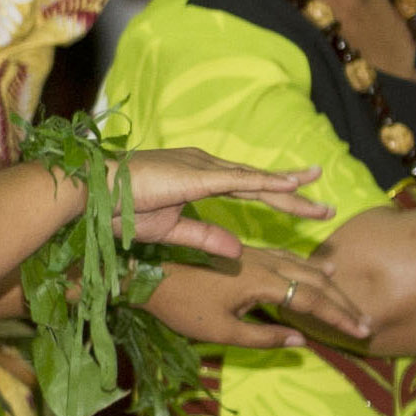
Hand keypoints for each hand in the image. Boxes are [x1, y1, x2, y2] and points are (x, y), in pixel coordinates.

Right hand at [108, 149, 330, 264]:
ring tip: (319, 192)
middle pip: (259, 183)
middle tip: (324, 206)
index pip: (246, 188)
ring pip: (256, 180)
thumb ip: (204, 237)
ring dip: (290, 188)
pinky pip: (241, 180)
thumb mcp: (169, 230)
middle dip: (293, 194)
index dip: (274, 195)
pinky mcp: (197, 175)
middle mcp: (205, 167)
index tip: (302, 203)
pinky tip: (292, 186)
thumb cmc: (118, 210)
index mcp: (197, 178)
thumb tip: (237, 248)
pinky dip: (268, 182)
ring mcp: (202, 168)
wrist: (91, 193)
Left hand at [145, 243, 373, 349]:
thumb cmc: (182, 306)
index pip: (312, 299)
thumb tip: (302, 340)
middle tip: (365, 322)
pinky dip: (310, 269)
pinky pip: (289, 259)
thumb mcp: (221, 331)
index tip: (362, 331)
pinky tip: (320, 271)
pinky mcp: (247, 255)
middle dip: (342, 303)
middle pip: (315, 281)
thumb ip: (263, 337)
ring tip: (350, 301)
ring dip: (329, 286)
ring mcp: (256, 255)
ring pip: (303, 267)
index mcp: (262, 280)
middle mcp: (265, 262)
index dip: (339, 316)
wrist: (149, 276)